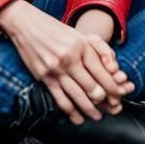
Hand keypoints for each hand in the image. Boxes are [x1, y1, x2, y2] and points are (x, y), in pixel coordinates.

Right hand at [0, 0, 133, 124]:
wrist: (26, 25)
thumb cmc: (55, 30)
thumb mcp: (79, 34)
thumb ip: (99, 49)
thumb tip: (113, 68)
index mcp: (81, 46)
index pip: (102, 72)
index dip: (113, 87)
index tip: (118, 96)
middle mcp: (70, 58)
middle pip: (92, 87)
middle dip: (104, 102)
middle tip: (112, 110)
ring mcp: (56, 69)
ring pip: (77, 96)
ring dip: (89, 110)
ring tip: (97, 116)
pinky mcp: (44, 77)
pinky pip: (60, 99)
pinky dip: (71, 112)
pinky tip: (77, 118)